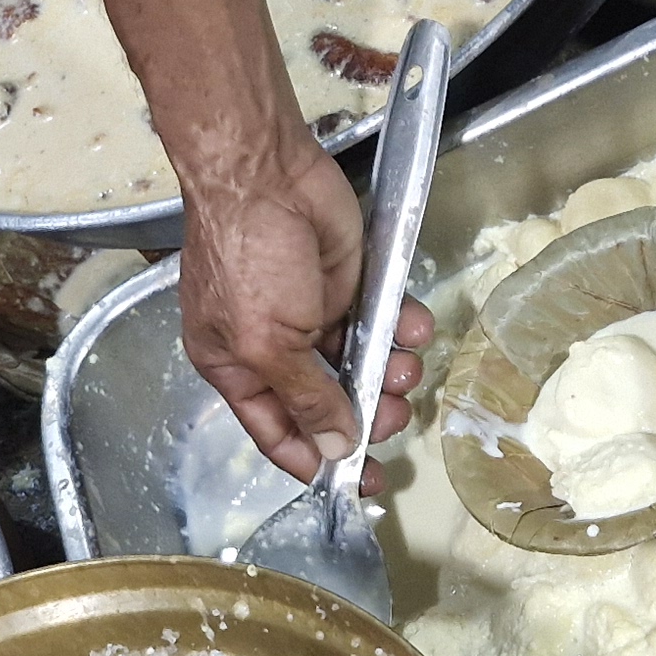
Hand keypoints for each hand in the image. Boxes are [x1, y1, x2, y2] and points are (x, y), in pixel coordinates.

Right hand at [175, 135, 430, 487]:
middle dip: (368, 415)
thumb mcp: (267, 343)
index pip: (279, 432)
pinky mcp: (351, 282)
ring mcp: (314, 314)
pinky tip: (417, 328)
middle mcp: (276, 347)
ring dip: (393, 372)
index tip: (360, 483)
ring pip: (364, 364)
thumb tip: (335, 448)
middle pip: (330, 402)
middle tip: (397, 415)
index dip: (318, 460)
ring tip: (407, 367)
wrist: (265, 172)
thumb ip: (305, 398)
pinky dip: (406, 326)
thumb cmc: (246, 255)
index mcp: (238, 368)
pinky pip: (386, 317)